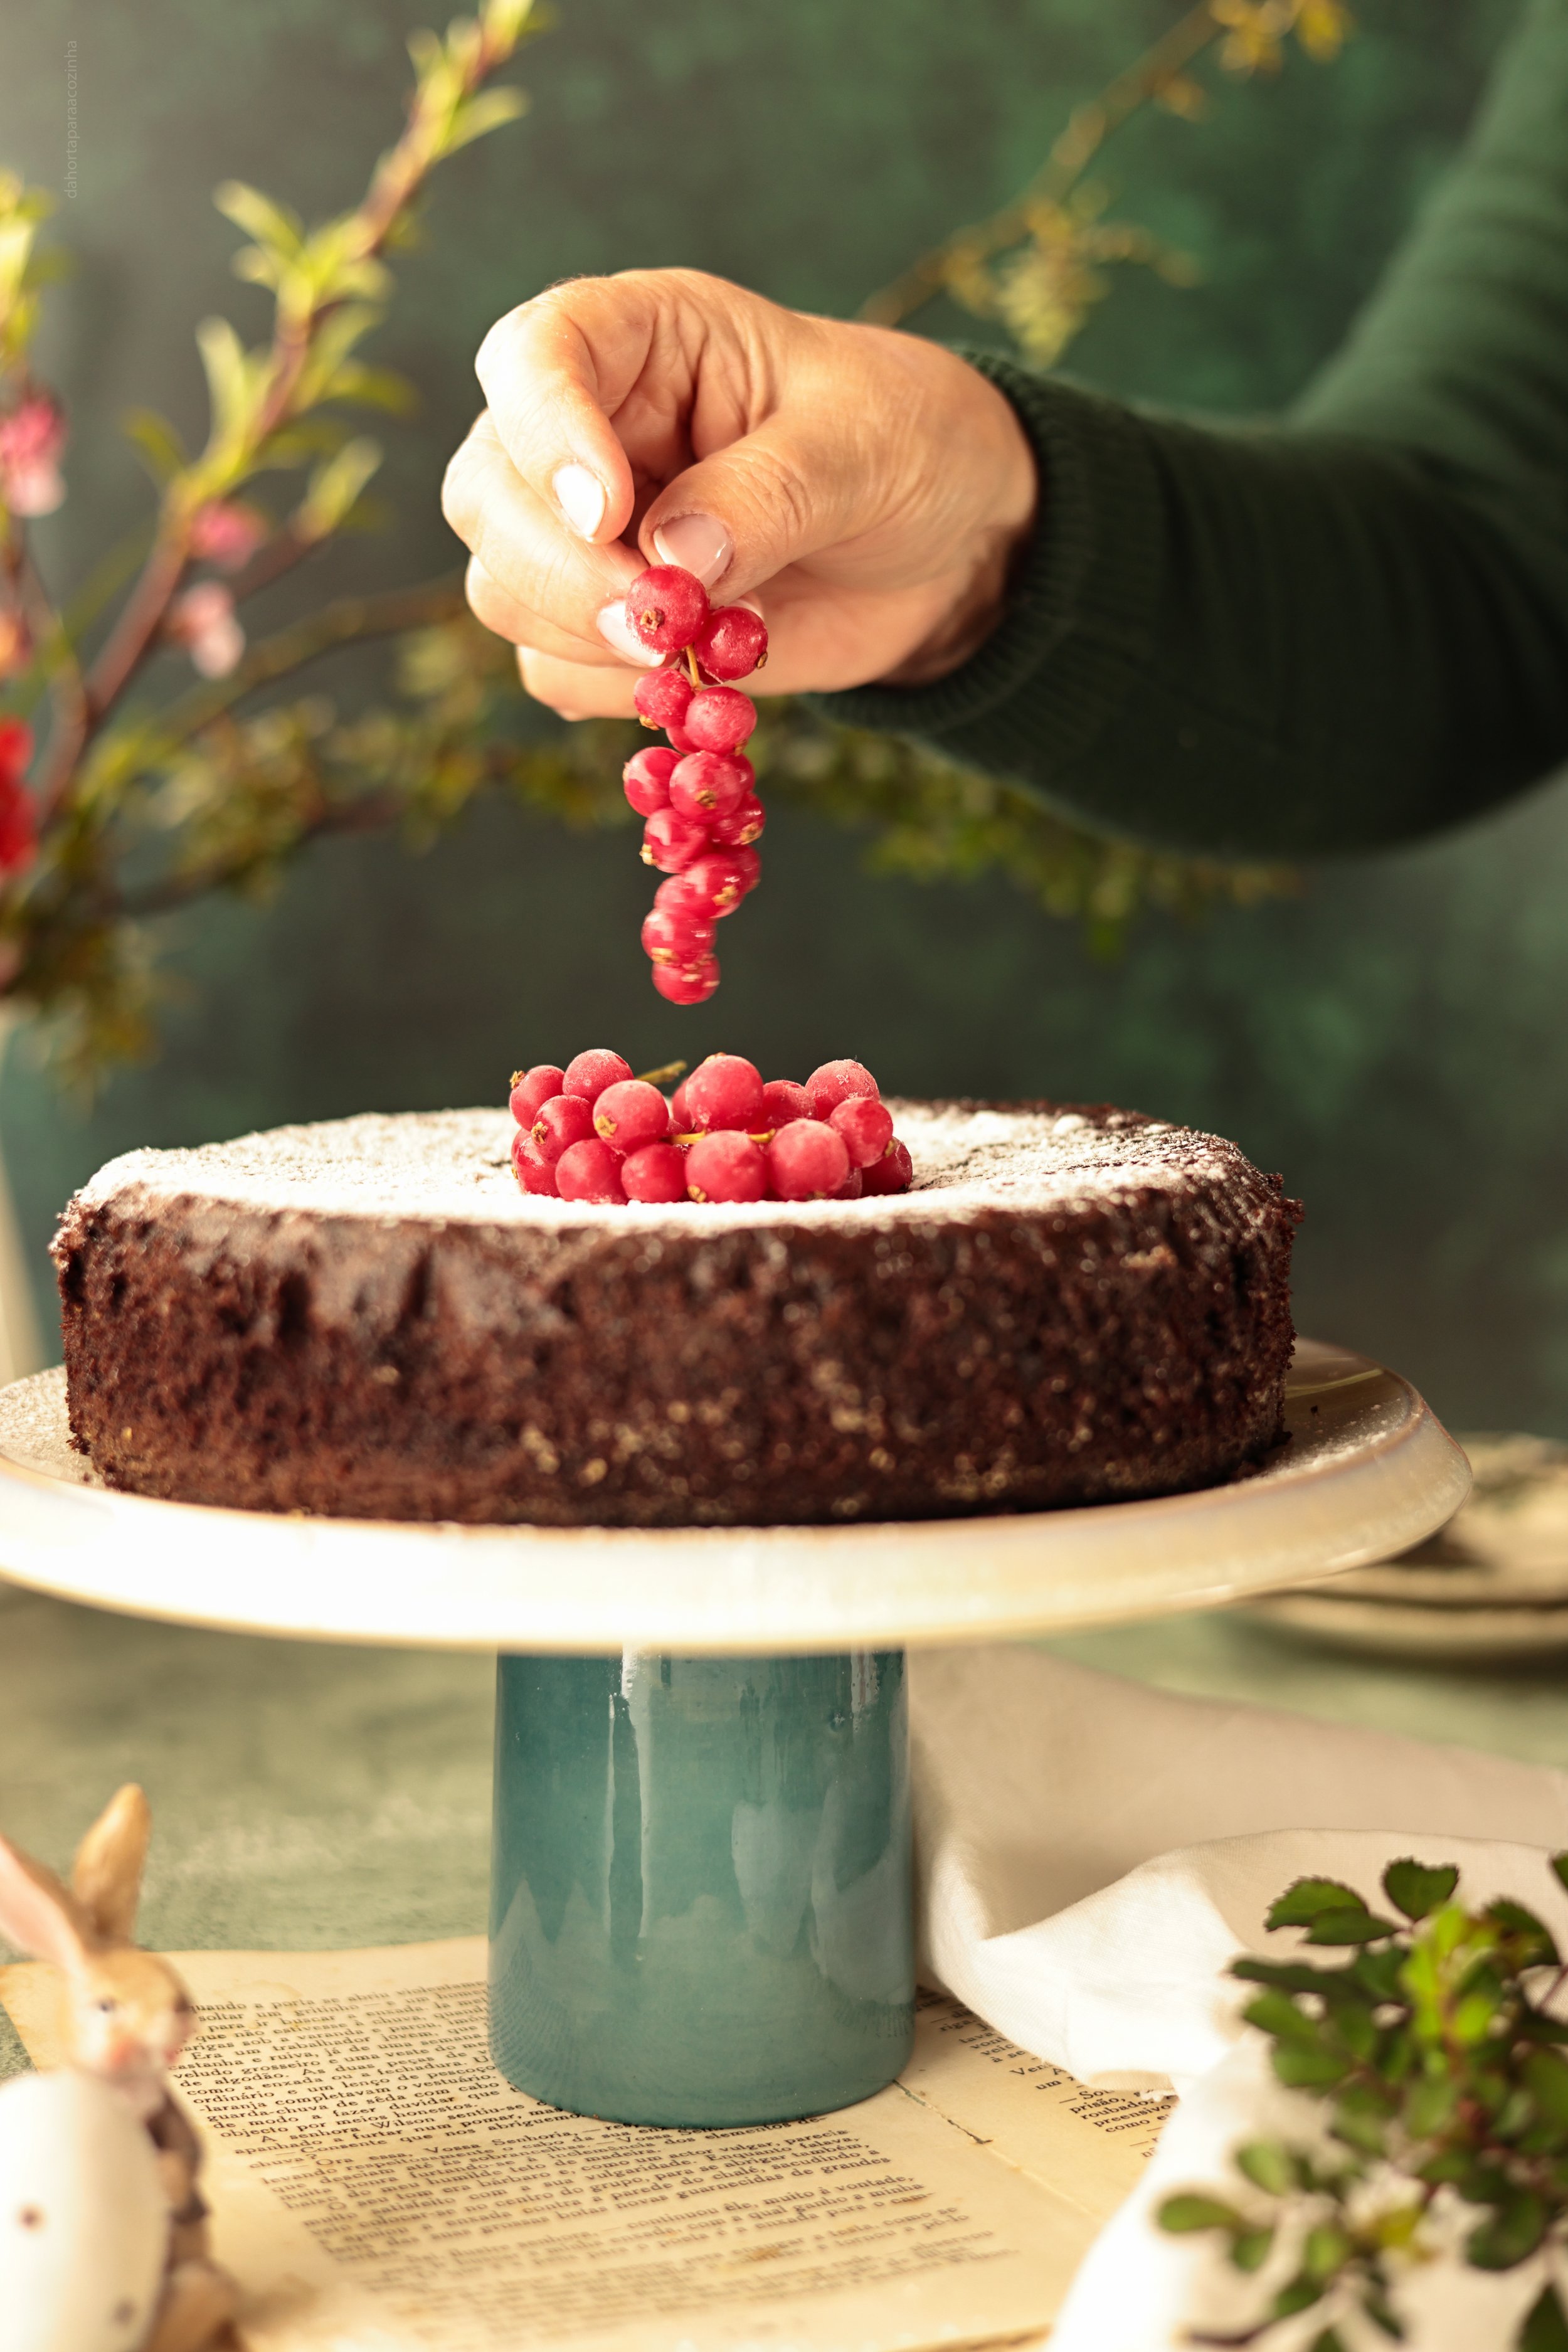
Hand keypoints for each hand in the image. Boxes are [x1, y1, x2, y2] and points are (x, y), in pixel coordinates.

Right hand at [440, 269, 1036, 718]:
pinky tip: (700, 675)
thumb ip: (767, 494)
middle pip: (486, 496)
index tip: (609, 513)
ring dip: (590, 639)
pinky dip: (616, 691)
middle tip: (661, 624)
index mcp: (641, 339)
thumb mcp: (863, 444)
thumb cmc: (904, 445)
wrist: (947, 544)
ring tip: (715, 642)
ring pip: (502, 590)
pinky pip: (554, 672)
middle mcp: (586, 429)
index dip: (546, 434)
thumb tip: (670, 561)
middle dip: (560, 572)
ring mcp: (584, 534)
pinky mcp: (605, 623)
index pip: (534, 355)